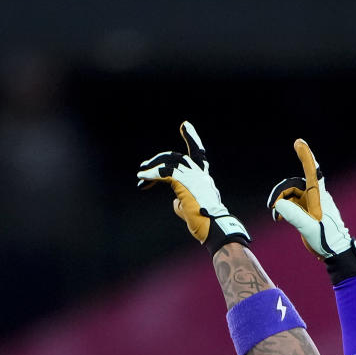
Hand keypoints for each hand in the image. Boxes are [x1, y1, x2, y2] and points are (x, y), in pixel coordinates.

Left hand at [137, 121, 249, 254]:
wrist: (214, 229)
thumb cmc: (205, 225)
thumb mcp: (193, 209)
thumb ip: (183, 200)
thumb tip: (175, 200)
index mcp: (204, 180)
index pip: (198, 155)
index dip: (192, 139)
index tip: (185, 125)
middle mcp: (200, 175)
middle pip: (178, 157)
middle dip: (160, 159)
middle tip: (144, 165)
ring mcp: (194, 177)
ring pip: (170, 163)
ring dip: (152, 167)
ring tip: (141, 173)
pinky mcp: (184, 182)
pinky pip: (164, 173)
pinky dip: (151, 174)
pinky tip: (142, 177)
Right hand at [266, 139, 355, 261]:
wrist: (335, 251)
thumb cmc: (327, 240)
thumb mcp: (308, 228)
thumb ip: (294, 216)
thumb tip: (278, 203)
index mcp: (319, 196)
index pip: (312, 171)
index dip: (306, 156)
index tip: (298, 142)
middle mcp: (316, 195)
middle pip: (294, 185)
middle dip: (281, 192)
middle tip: (271, 207)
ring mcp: (313, 202)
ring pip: (292, 194)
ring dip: (281, 202)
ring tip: (277, 217)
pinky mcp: (310, 210)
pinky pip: (294, 202)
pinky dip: (285, 207)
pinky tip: (280, 218)